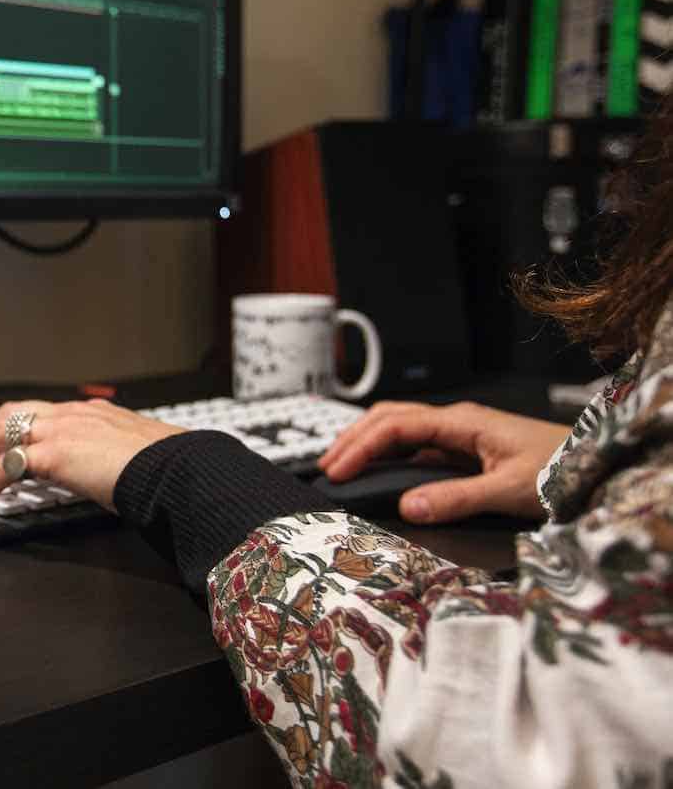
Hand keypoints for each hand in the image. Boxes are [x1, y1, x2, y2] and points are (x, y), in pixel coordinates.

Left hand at [0, 399, 183, 512]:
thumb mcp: (135, 453)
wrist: (177, 467)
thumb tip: (110, 474)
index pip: (41, 411)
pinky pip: (6, 468)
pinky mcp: (52, 454)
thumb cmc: (167, 466)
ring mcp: (60, 430)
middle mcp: (71, 414)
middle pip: (10, 414)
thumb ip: (115, 456)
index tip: (1, 439)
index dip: (15, 425)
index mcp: (91, 412)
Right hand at [317, 401, 570, 522]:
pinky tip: (380, 473)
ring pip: (402, 429)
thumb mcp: (510, 490)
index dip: (361, 448)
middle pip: (391, 419)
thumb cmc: (562, 471)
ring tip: (343, 466)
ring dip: (369, 443)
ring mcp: (462, 436)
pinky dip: (390, 456)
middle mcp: (457, 423)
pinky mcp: (468, 452)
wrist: (599, 465)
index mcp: (462, 423)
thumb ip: (457, 499)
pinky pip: (418, 447)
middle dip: (354, 439)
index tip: (337, 472)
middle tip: (327, 468)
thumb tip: (406, 508)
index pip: (396, 427)